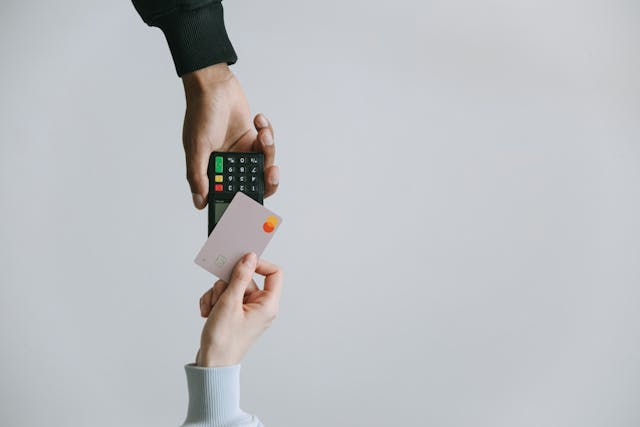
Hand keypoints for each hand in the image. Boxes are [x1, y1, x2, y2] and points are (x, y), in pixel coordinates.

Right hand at [182, 63, 279, 208]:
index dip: (242, 204)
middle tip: (271, 172)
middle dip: (266, 181)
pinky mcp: (253, 139)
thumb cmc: (201, 112)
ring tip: (262, 134)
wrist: (215, 85)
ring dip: (268, 150)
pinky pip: (268, 145)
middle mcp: (227, 164)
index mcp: (211, 170)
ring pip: (264, 164)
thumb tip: (199, 202)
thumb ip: (198, 176)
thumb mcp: (197, 147)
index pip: (228, 195)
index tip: (256, 208)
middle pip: (253, 185)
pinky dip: (267, 133)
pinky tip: (258, 119)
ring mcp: (242, 152)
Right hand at [196, 253, 282, 366]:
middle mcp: (260, 306)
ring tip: (212, 310)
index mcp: (268, 304)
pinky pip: (225, 297)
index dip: (259, 264)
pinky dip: (214, 302)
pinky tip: (207, 313)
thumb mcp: (230, 303)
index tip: (241, 262)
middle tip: (219, 298)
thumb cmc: (224, 340)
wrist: (211, 364)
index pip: (274, 273)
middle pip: (245, 279)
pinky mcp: (235, 313)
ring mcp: (247, 310)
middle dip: (226, 285)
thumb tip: (250, 257)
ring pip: (231, 287)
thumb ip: (240, 277)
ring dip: (217, 295)